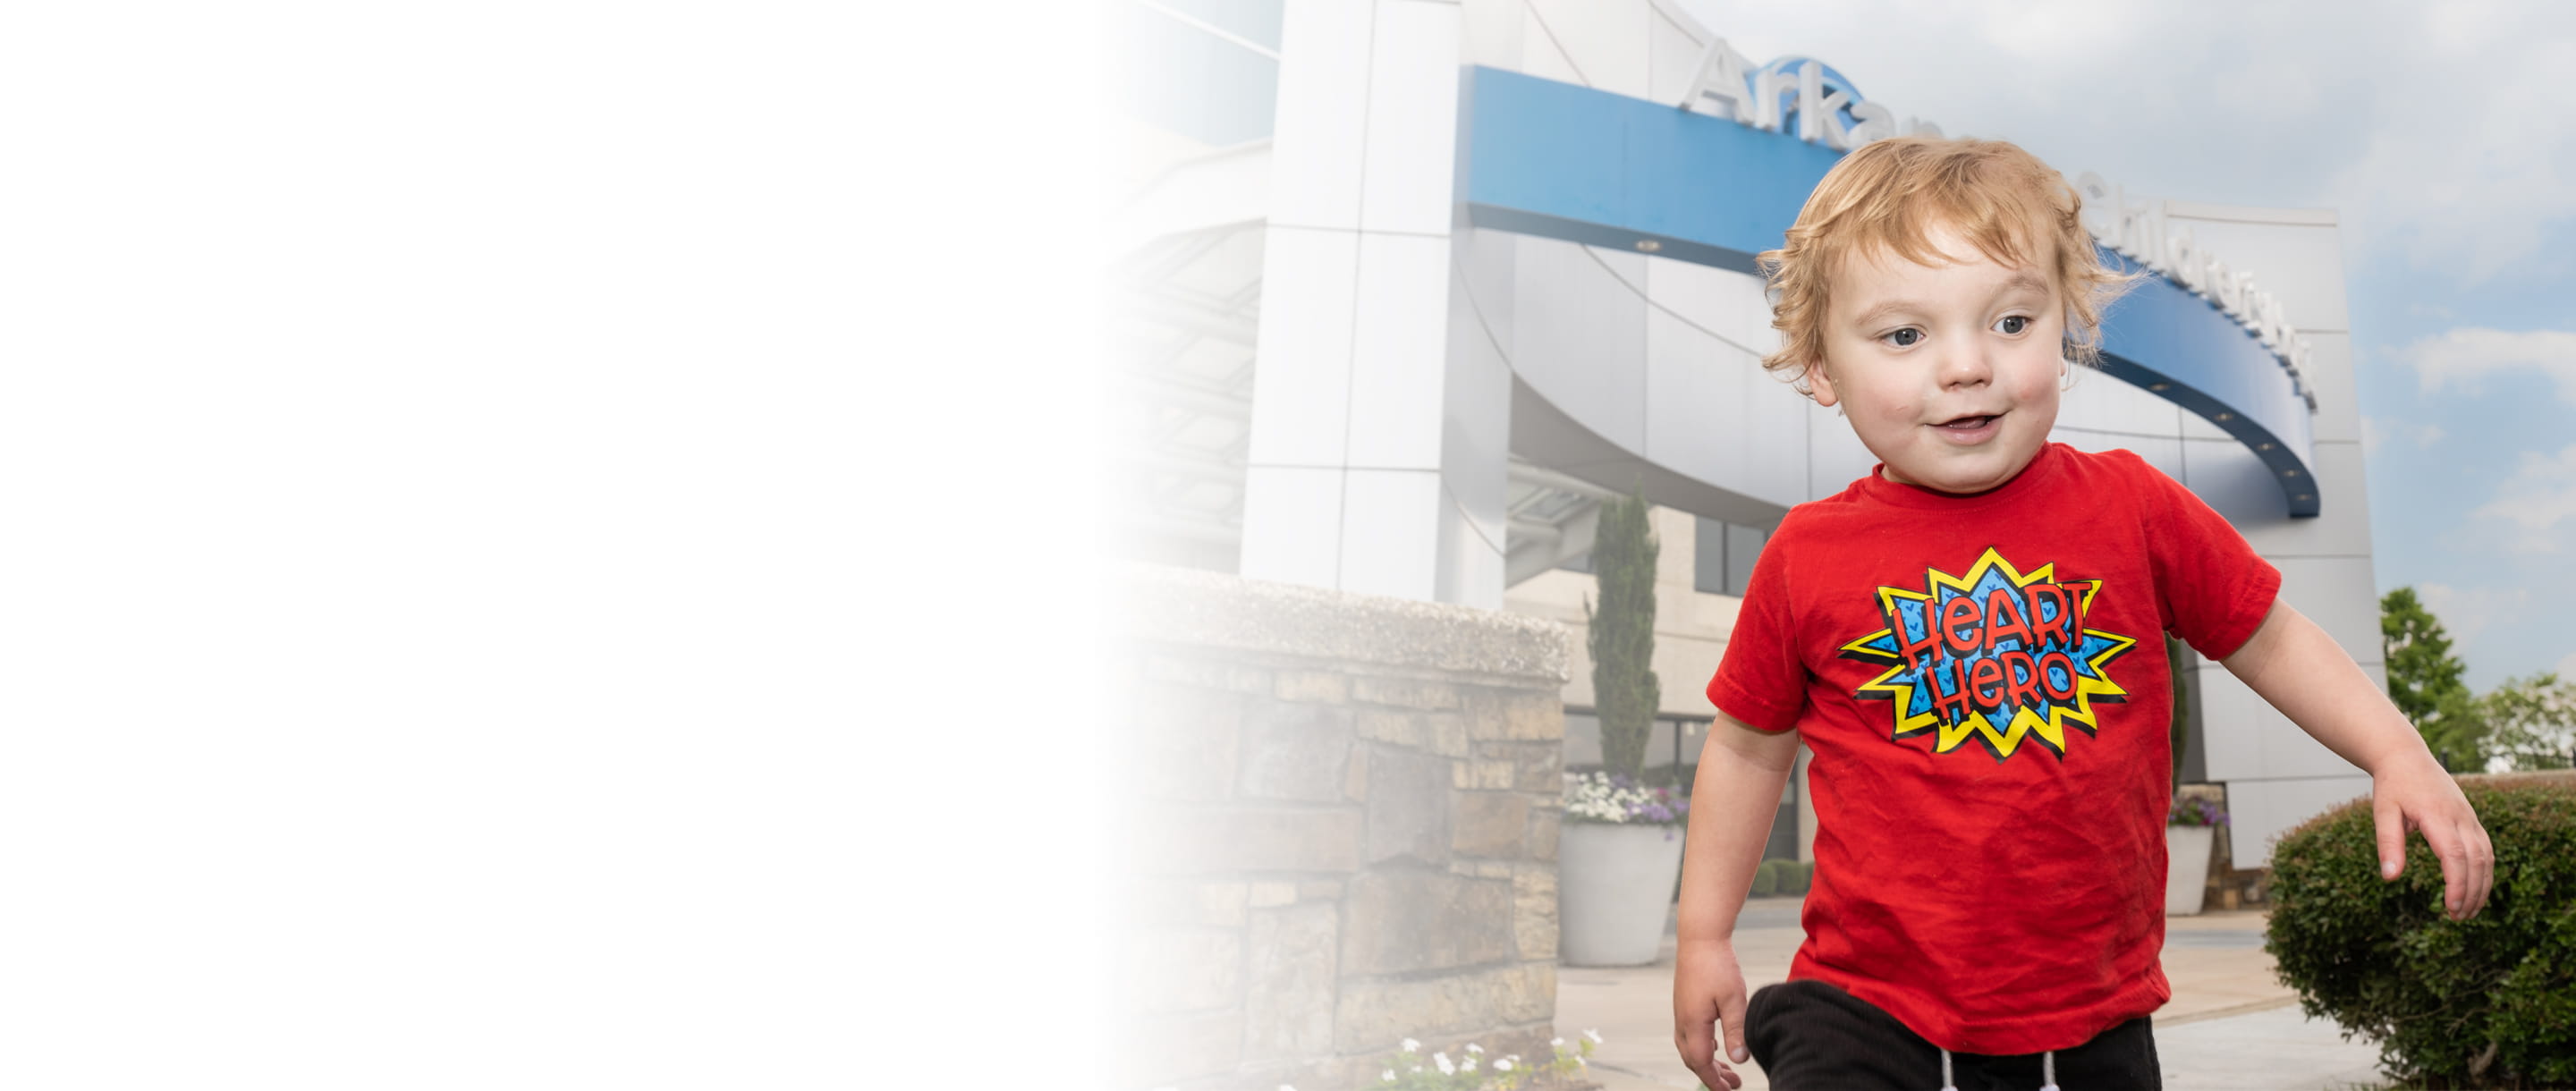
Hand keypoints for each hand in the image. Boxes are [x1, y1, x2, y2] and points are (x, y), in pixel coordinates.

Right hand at [1673, 936, 1750, 1089]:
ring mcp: (1681, 1012)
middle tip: (1734, 1084)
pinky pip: (1689, 1036)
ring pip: (1689, 1048)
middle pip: (1692, 1059)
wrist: (1700, 938)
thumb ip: (1736, 1031)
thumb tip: (1739, 1060)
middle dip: (1711, 1075)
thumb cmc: (1717, 965)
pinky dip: (1702, 1047)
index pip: (1701, 1062)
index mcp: (1693, 1023)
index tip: (1729, 1090)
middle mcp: (1683, 1021)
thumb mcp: (1734, 1000)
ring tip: (1726, 1070)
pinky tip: (1716, 1045)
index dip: (1714, 1081)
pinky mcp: (1684, 1005)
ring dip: (1706, 1062)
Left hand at [2372, 754, 2493, 920]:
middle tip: (2459, 918)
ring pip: (2487, 856)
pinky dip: (2485, 871)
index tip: (2451, 907)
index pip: (2455, 854)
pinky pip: (2486, 848)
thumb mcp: (2383, 812)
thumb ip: (2388, 844)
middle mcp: (2460, 817)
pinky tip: (2476, 889)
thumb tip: (2390, 877)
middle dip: (2472, 892)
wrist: (2406, 757)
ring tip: (2469, 912)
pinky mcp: (2472, 819)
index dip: (2457, 883)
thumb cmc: (2392, 786)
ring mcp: (2470, 817)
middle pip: (2476, 860)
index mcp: (2437, 815)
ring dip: (2482, 886)